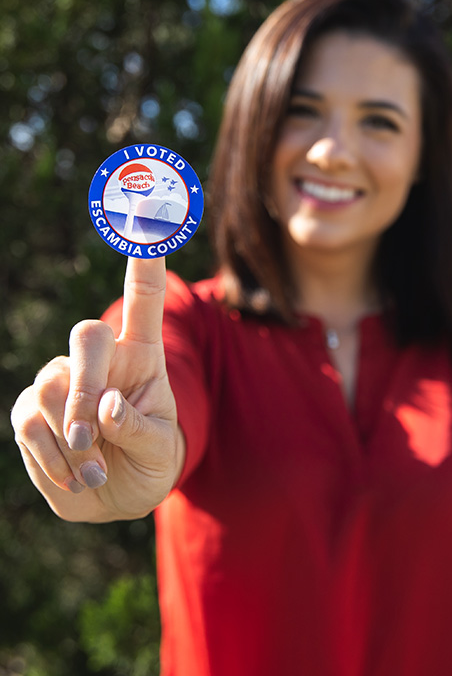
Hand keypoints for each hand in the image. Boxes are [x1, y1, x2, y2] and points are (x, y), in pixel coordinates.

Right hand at [11, 257, 181, 521]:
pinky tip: (74, 478)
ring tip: (96, 473)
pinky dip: (51, 456)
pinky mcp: (33, 410)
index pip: (144, 299)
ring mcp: (63, 379)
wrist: (117, 495)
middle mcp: (102, 357)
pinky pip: (29, 420)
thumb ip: (138, 428)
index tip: (148, 218)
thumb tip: (103, 407)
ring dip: (73, 441)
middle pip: (87, 336)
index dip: (146, 261)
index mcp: (143, 354)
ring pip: (53, 386)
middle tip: (91, 438)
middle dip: (86, 387)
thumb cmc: (149, 460)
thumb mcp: (160, 449)